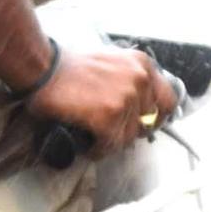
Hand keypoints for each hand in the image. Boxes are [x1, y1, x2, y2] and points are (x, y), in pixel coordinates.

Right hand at [24, 43, 174, 159]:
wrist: (43, 68)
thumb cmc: (67, 65)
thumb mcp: (110, 61)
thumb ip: (129, 79)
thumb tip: (135, 107)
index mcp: (142, 65)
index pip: (167, 99)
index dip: (155, 116)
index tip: (144, 124)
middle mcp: (140, 80)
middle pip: (148, 122)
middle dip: (130, 130)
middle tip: (114, 133)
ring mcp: (126, 99)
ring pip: (129, 136)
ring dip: (112, 141)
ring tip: (97, 140)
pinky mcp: (109, 117)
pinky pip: (110, 145)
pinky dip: (98, 150)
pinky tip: (89, 147)